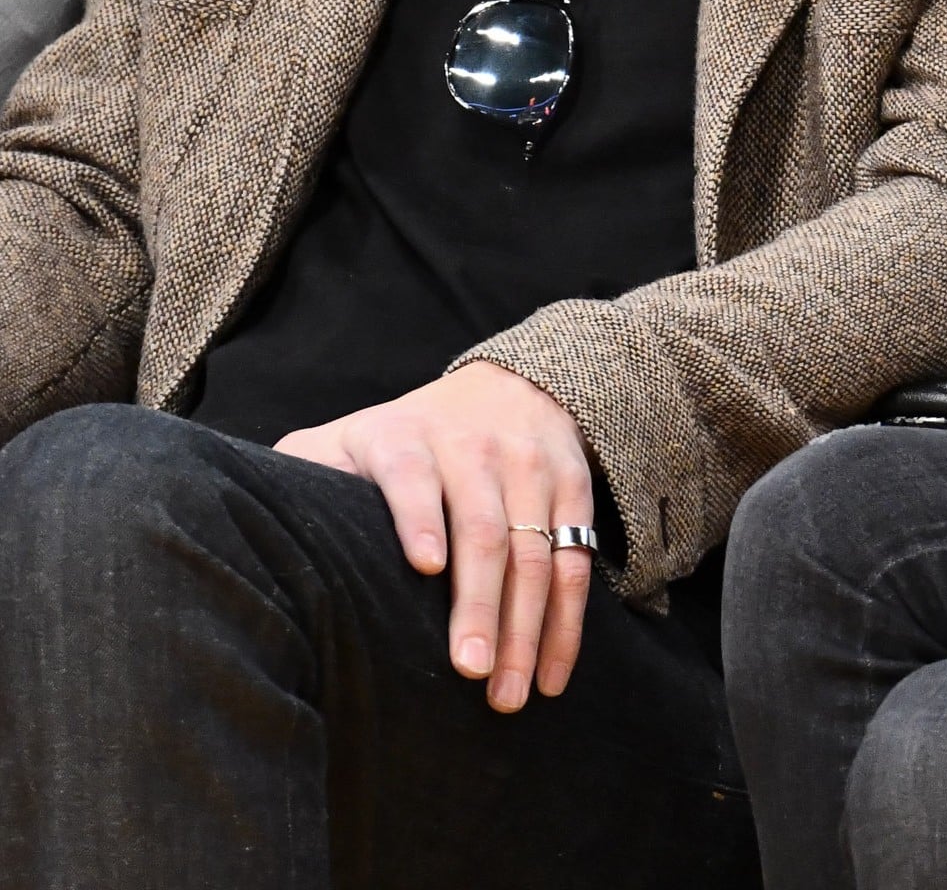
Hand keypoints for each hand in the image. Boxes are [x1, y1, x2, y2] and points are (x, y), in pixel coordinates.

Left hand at [277, 361, 595, 710]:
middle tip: (469, 673)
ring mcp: (529, 465)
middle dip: (479, 606)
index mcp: (407, 437)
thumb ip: (302, 472)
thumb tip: (237, 524)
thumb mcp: (346, 439)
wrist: (507, 385)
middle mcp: (475, 447)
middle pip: (484, 528)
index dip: (418, 517)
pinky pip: (577, 557)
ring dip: (528, 627)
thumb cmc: (404, 438)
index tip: (424, 568)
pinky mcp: (572, 483)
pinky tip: (553, 672)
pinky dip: (568, 621)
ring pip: (536, 552)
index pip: (413, 474)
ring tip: (510, 694)